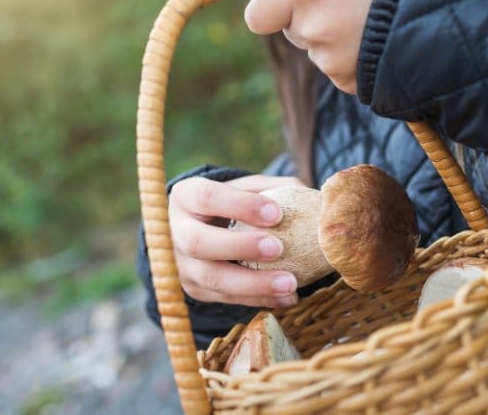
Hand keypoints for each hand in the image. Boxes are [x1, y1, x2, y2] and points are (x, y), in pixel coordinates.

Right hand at [169, 174, 305, 307]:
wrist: (205, 229)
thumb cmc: (233, 202)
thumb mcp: (247, 187)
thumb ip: (274, 188)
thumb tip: (314, 199)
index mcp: (185, 196)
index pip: (206, 197)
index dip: (240, 205)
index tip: (276, 213)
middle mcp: (174, 232)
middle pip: (198, 242)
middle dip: (239, 247)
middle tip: (278, 248)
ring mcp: (181, 265)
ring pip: (211, 279)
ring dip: (253, 283)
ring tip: (290, 283)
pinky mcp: (194, 290)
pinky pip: (226, 299)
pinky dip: (259, 299)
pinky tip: (286, 297)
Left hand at [245, 0, 393, 93]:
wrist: (443, 8)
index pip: (258, 16)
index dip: (267, 9)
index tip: (283, 2)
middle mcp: (312, 28)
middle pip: (291, 32)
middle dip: (308, 18)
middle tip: (347, 0)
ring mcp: (329, 59)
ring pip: (316, 51)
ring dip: (333, 39)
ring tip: (369, 19)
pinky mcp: (347, 82)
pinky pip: (337, 70)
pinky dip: (350, 59)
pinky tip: (375, 40)